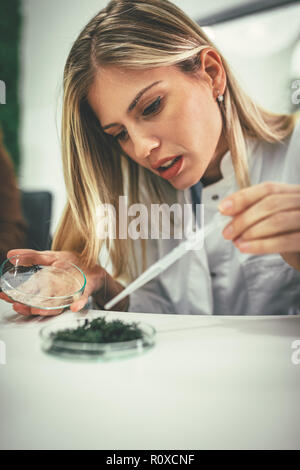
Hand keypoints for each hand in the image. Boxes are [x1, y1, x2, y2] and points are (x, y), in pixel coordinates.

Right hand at [0, 249, 128, 315]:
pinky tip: (74, 307)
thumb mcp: (50, 257)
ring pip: (56, 307)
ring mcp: (69, 295)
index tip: (4, 295)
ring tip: (38, 310)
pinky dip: (77, 304)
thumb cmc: (72, 264)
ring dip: (47, 310)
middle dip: (27, 307)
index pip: (27, 295)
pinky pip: (81, 300)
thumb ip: (31, 257)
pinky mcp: (84, 293)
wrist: (93, 266)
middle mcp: (55, 295)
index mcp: (46, 287)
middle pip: (38, 305)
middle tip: (17, 305)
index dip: (14, 296)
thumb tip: (11, 255)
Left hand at [219, 182, 299, 270]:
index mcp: (295, 193)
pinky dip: (262, 245)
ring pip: (278, 220)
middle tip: (227, 232)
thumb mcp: (274, 219)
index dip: (243, 197)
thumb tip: (229, 210)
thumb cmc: (291, 234)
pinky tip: (246, 248)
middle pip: (271, 203)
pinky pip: (285, 241)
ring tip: (236, 242)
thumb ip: (255, 212)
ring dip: (251, 231)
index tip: (223, 208)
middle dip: (244, 218)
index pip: (268, 188)